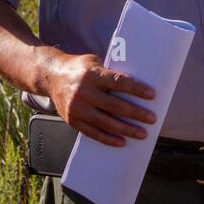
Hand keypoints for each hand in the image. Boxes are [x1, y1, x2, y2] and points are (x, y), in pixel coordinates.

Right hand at [40, 51, 156, 146]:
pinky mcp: (73, 121)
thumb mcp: (94, 62)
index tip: (152, 95)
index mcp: (92, 75)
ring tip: (142, 133)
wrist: (51, 77)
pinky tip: (122, 142)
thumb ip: (112, 72)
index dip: (136, 89)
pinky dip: (108, 139)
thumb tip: (137, 84)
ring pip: (106, 123)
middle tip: (152, 118)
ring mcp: (77, 108)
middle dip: (136, 113)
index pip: (119, 82)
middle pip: (115, 106)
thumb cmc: (79, 68)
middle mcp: (84, 92)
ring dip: (126, 130)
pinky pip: (93, 133)